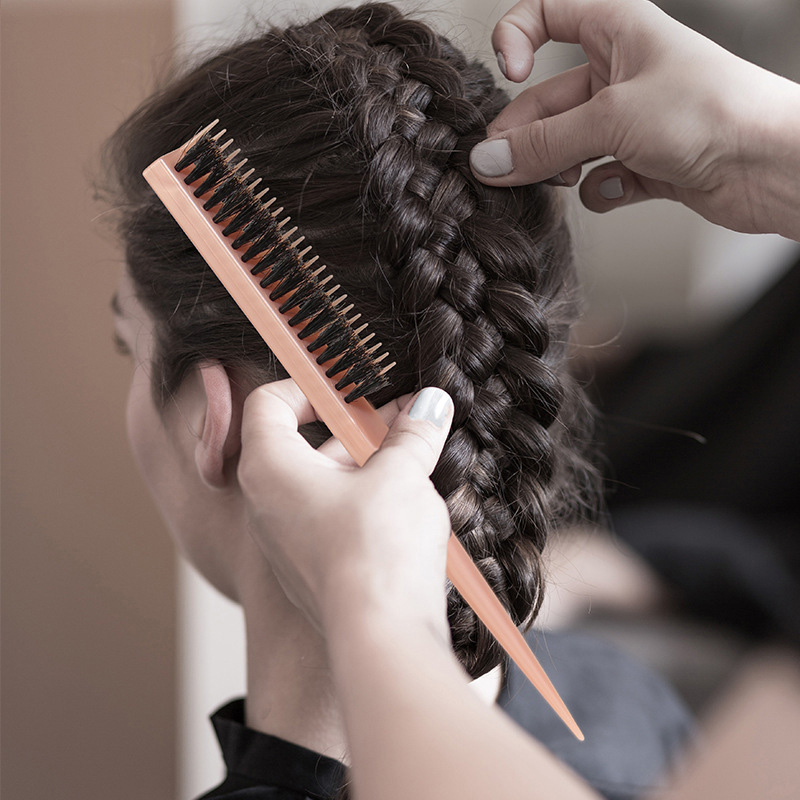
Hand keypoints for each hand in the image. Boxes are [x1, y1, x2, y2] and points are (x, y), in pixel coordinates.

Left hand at [237, 380, 453, 635]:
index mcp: (269, 468)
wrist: (380, 639)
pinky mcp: (310, 567)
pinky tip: (406, 495)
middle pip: (300, 441)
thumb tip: (431, 403)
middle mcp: (266, 503)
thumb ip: (413, 434)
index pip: (268, 404)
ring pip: (319, 480)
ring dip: (364, 460)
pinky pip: (329, 515)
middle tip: (399, 416)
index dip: (308, 386)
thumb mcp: (401, 475)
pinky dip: (362, 496)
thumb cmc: (376, 550)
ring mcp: (285, 539)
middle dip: (354, 425)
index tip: (350, 388)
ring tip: (415, 449)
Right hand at [470, 0, 799, 238]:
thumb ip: (544, 143)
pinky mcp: (643, 164)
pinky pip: (598, 179)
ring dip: (558, 168)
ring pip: (567, 145)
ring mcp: (631, 121)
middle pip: (546, 99)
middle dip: (526, 135)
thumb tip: (488, 159)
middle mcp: (620, 72)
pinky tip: (621, 189)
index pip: (545, 12)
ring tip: (566, 179)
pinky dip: (602, 189)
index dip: (516, 38)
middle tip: (503, 168)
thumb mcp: (612, 118)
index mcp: (616, 28)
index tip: (510, 75)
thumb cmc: (713, 112)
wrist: (771, 165)